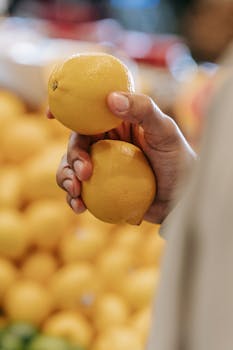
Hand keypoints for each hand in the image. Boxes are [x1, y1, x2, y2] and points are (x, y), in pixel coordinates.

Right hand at [55, 92, 195, 223]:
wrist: (181, 198)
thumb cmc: (178, 160)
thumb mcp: (165, 132)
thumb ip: (143, 110)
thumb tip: (110, 99)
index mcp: (116, 124)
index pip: (87, 114)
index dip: (65, 111)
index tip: (50, 114)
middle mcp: (105, 144)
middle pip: (75, 144)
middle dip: (72, 157)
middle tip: (84, 173)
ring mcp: (101, 167)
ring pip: (70, 168)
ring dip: (65, 179)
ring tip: (76, 193)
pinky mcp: (100, 189)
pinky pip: (79, 191)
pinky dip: (73, 198)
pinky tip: (79, 207)